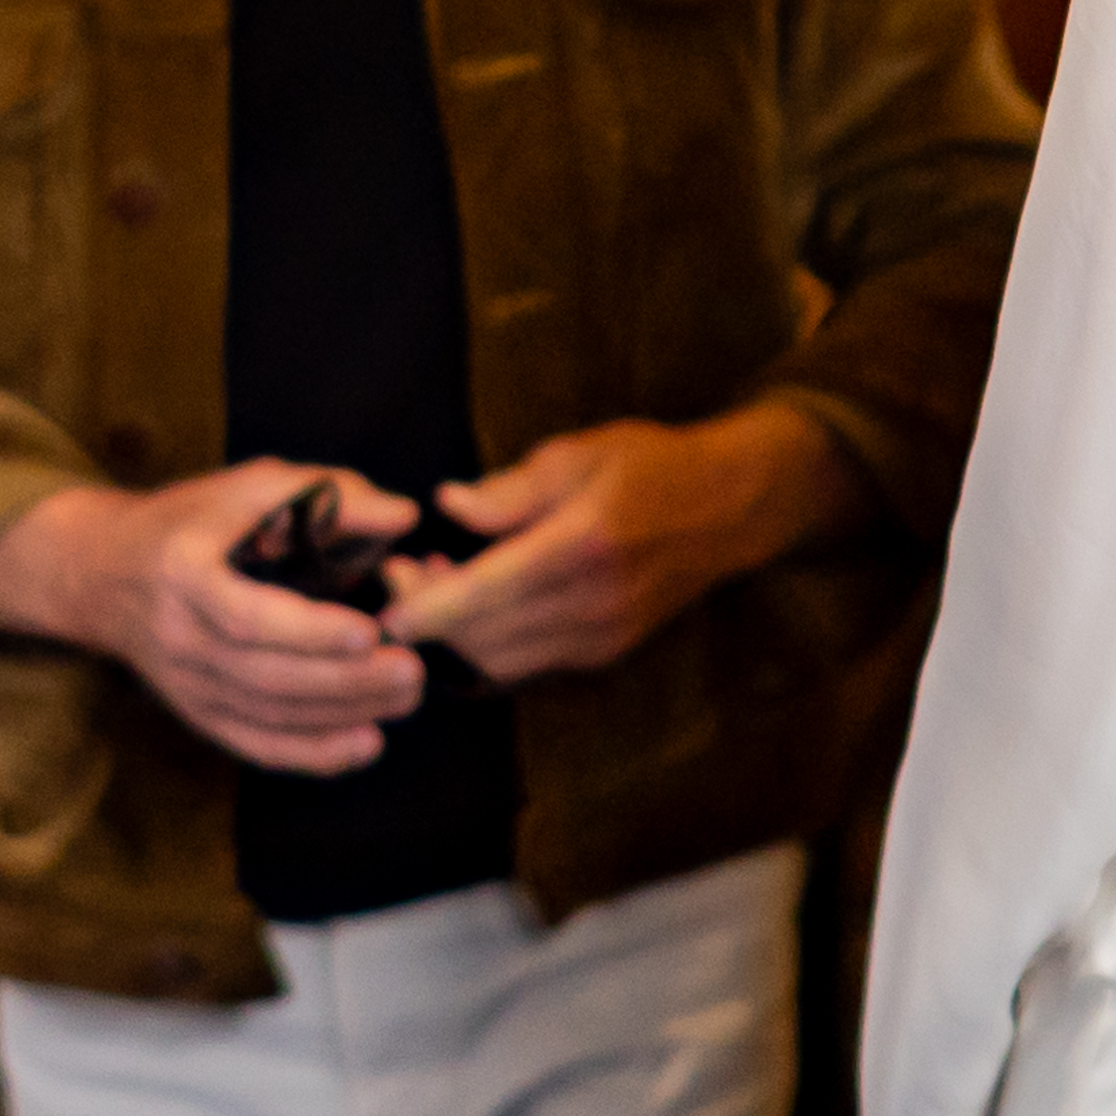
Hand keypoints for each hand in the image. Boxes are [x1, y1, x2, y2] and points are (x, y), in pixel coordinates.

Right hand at [0, 461, 426, 773]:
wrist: (102, 573)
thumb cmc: (188, 521)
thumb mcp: (245, 488)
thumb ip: (326, 495)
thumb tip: (404, 516)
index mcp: (184, 572)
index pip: (245, 616)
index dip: (308, 631)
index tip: (368, 630)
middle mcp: (180, 637)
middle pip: (265, 676)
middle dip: (344, 680)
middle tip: (410, 668)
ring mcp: (186, 685)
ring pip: (268, 715)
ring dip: (342, 714)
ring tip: (406, 696)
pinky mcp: (198, 714)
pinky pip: (257, 745)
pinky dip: (313, 753)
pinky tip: (368, 744)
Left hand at [377, 401, 865, 684]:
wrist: (729, 509)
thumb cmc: (650, 465)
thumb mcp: (578, 453)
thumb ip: (510, 489)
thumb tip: (448, 505)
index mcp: (583, 545)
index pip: (491, 591)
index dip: (431, 606)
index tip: (386, 607)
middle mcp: (593, 604)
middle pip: (488, 635)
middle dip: (432, 617)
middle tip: (398, 575)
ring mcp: (602, 637)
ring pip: (503, 659)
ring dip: (457, 634)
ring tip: (432, 583)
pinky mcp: (605, 653)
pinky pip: (528, 661)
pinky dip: (489, 641)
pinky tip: (476, 600)